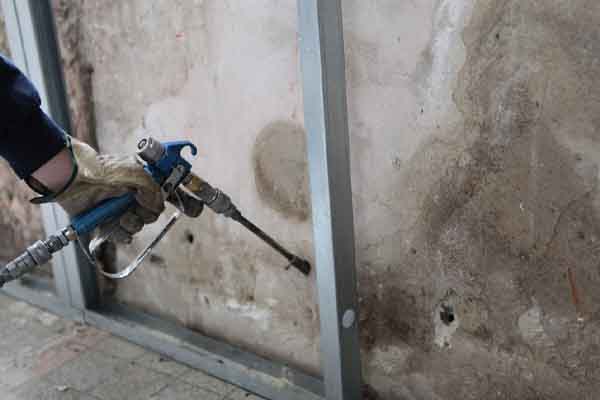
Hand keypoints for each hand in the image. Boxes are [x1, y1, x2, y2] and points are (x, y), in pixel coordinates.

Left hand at [32, 137, 163, 242]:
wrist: (72, 179)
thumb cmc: (99, 170)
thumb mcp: (135, 172)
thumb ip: (153, 189)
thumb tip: (158, 205)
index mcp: (137, 182)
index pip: (156, 197)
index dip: (156, 202)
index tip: (151, 202)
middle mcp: (128, 196)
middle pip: (148, 214)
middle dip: (144, 215)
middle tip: (136, 209)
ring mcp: (115, 209)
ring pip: (135, 226)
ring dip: (132, 224)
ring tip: (122, 218)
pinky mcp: (103, 221)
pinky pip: (119, 234)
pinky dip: (120, 234)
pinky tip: (117, 227)